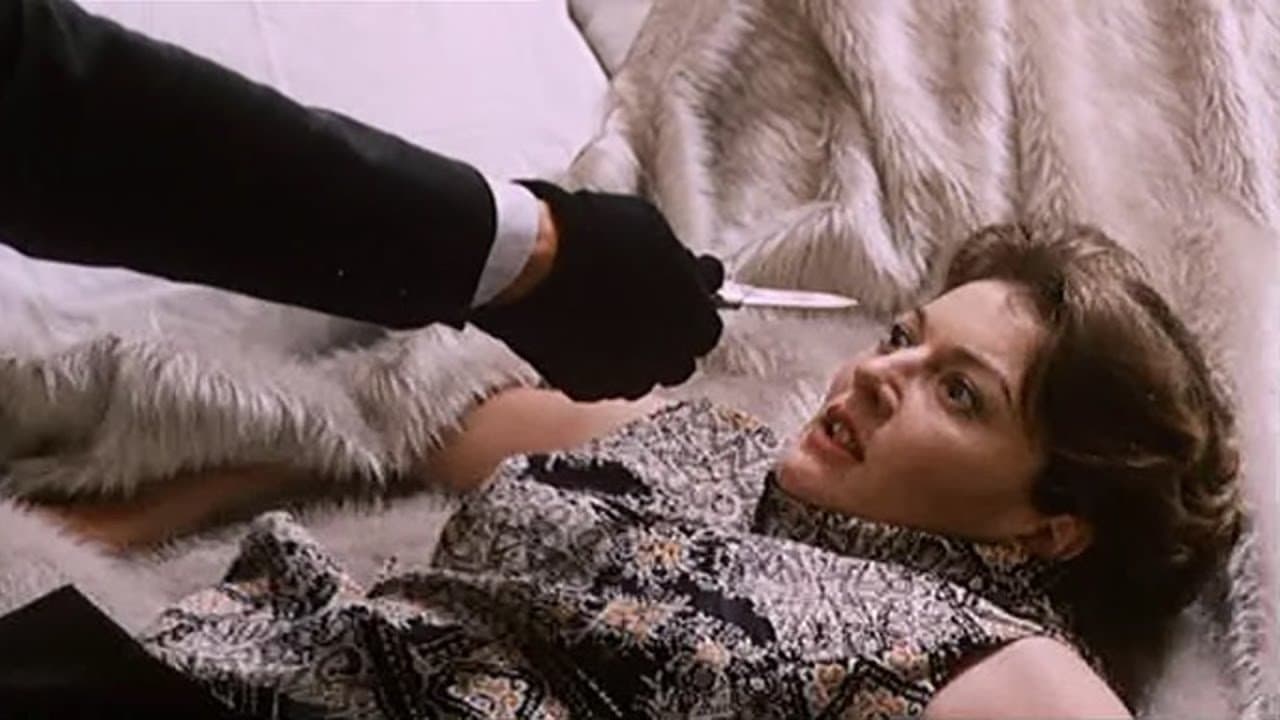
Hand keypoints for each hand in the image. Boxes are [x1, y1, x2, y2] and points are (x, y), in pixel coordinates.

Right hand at [471, 181, 723, 400]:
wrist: (529, 258)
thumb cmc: (593, 235)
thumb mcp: (654, 230)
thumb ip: (679, 264)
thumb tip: (687, 273)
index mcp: (694, 320)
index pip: (708, 330)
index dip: (691, 310)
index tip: (679, 295)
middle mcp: (666, 358)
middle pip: (679, 361)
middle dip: (667, 338)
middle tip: (644, 311)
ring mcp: (624, 378)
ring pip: (640, 376)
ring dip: (633, 354)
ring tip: (607, 322)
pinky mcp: (584, 387)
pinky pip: (601, 381)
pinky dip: (596, 363)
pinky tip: (580, 334)